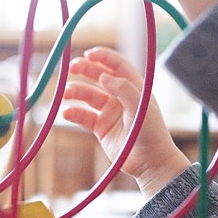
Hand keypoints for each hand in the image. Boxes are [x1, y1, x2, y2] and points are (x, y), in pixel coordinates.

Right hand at [61, 47, 189, 196]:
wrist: (150, 163)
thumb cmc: (151, 133)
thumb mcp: (141, 108)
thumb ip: (124, 90)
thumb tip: (105, 76)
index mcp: (135, 88)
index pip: (118, 66)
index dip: (104, 57)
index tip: (89, 53)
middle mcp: (121, 97)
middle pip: (100, 77)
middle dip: (85, 69)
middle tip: (72, 67)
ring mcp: (110, 112)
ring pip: (89, 95)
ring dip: (76, 91)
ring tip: (66, 93)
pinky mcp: (101, 128)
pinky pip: (84, 116)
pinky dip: (74, 113)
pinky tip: (66, 112)